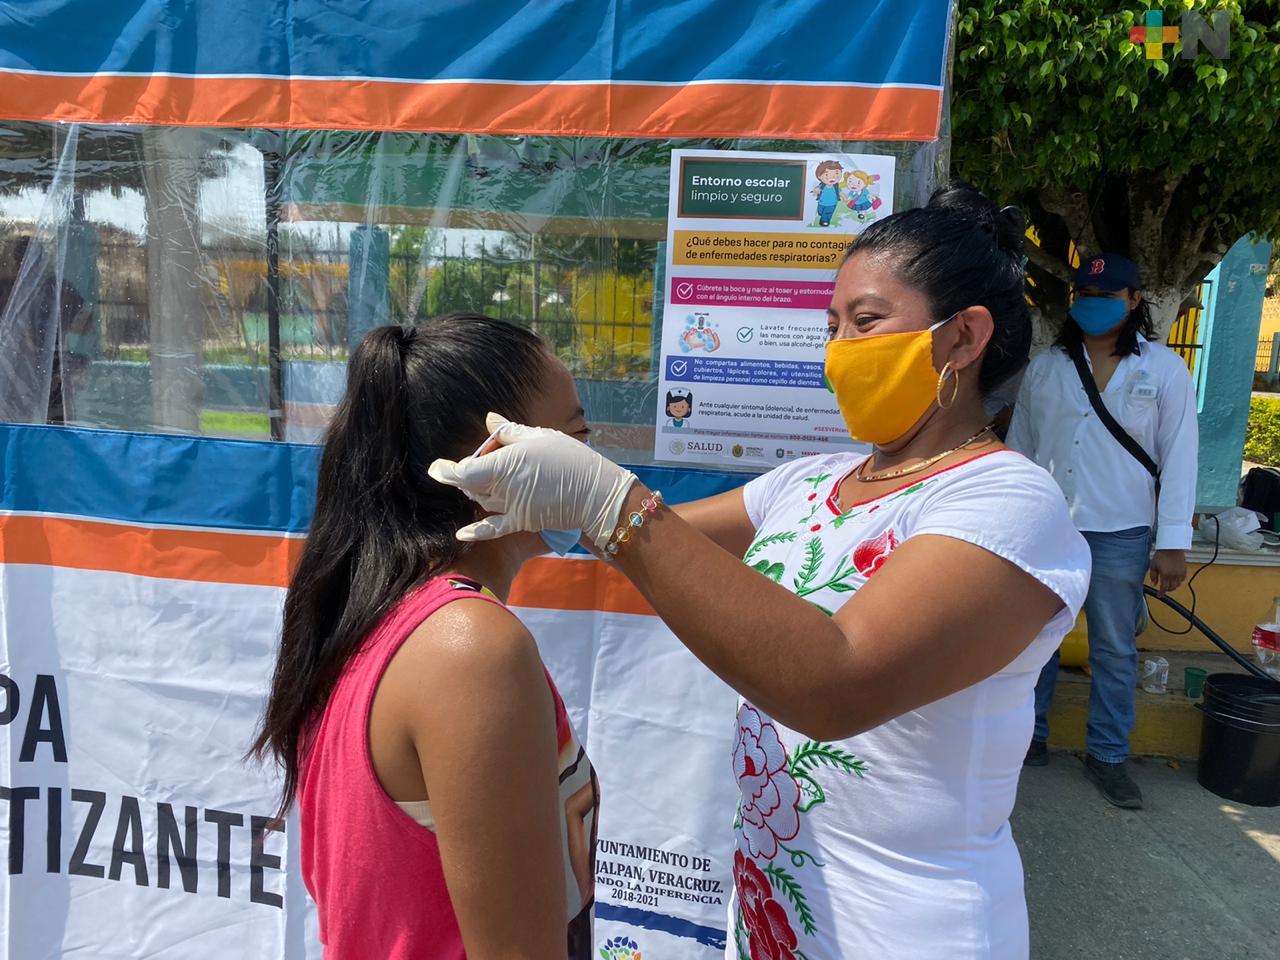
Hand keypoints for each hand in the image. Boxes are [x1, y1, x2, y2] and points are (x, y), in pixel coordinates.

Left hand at [428, 413, 635, 547]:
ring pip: (482, 500)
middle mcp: (504, 487)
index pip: (464, 470)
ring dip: (477, 491)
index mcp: (505, 463)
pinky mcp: (521, 521)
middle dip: (469, 473)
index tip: (436, 467)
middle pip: (472, 483)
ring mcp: (512, 506)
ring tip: (490, 476)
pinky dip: (476, 531)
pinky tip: (461, 533)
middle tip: (481, 460)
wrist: (595, 493)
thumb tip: (490, 420)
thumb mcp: (540, 437)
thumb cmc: (569, 459)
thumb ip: (510, 432)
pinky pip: (493, 528)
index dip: (446, 470)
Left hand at [1148, 550, 1186, 593]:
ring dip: (1173, 586)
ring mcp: (1180, 573)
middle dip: (1167, 590)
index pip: (1164, 588)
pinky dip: (1178, 581)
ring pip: (1177, 584)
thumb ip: (1153, 576)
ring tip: (1168, 584)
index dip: (1161, 593)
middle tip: (1163, 588)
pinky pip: (1182, 579)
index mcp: (1165, 575)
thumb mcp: (1153, 565)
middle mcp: (1173, 575)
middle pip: (1171, 588)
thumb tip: (1154, 584)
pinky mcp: (1184, 570)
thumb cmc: (1160, 556)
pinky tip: (1174, 579)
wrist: (1171, 548)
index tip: (1159, 595)